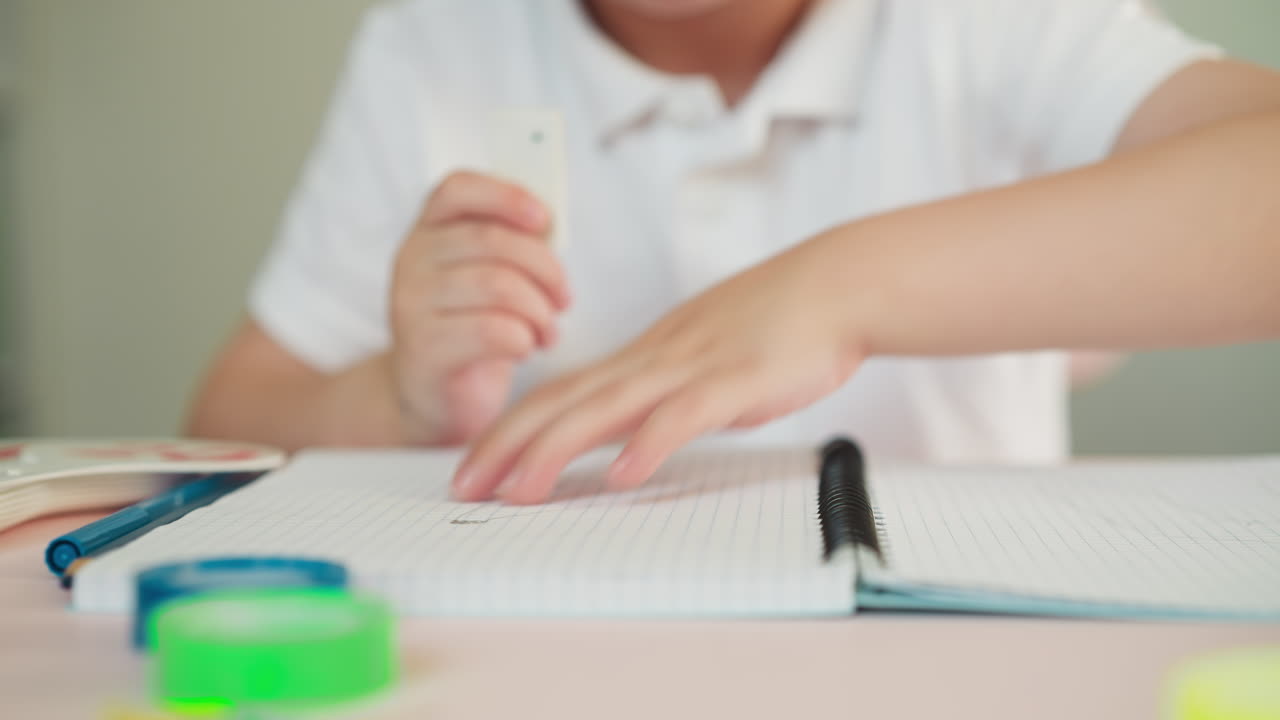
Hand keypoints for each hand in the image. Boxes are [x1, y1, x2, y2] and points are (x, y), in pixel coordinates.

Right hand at [392, 171, 570, 444]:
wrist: (436, 398)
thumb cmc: (474, 329)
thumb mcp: (488, 279)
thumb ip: (509, 248)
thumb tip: (550, 226)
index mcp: (429, 231)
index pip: (456, 189)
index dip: (505, 195)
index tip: (545, 219)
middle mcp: (412, 261)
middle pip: (492, 240)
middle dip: (545, 269)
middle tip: (564, 299)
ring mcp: (412, 304)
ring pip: (498, 286)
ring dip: (540, 311)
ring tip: (547, 331)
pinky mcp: (423, 349)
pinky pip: (492, 331)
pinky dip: (524, 340)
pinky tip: (525, 349)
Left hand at [451, 237, 864, 503]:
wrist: (835, 284)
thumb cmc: (774, 325)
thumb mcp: (701, 361)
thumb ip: (662, 397)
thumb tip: (630, 439)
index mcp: (642, 356)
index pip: (558, 393)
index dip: (508, 429)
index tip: (473, 466)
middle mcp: (652, 359)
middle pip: (562, 400)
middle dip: (505, 444)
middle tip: (463, 487)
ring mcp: (691, 367)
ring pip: (607, 407)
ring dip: (555, 449)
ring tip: (517, 490)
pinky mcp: (735, 380)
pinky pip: (684, 414)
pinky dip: (651, 443)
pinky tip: (624, 475)